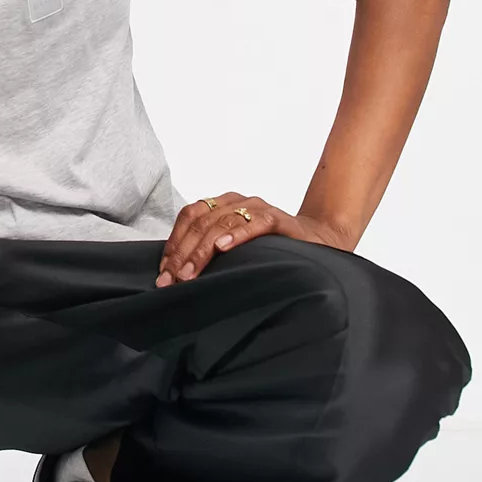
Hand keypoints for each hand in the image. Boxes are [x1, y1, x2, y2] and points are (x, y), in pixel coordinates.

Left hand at [155, 194, 353, 286]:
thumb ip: (211, 253)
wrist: (318, 241)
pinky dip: (238, 234)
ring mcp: (258, 208)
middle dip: (182, 253)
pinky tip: (224, 247)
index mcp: (222, 205)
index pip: (189, 217)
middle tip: (170, 279)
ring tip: (189, 273)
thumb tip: (175, 275)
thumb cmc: (270, 248)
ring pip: (221, 222)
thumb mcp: (235, 250)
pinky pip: (256, 222)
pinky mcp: (279, 219)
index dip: (173, 243)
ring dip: (202, 250)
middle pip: (200, 222)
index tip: (162, 271)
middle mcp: (237, 202)